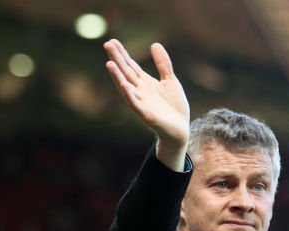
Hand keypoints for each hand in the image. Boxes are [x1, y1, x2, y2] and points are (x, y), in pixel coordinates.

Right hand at [104, 39, 190, 170]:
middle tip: (107, 44)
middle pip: (126, 72)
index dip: (122, 53)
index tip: (112, 41)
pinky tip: (123, 85)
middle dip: (117, 59)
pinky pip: (135, 104)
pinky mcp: (146, 115)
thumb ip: (163, 64)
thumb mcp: (170, 80)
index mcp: (145, 82)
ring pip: (126, 87)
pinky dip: (129, 94)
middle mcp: (140, 91)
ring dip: (117, 76)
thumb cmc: (174, 107)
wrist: (181, 130)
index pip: (130, 65)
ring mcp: (141, 102)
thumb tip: (154, 44)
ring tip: (109, 63)